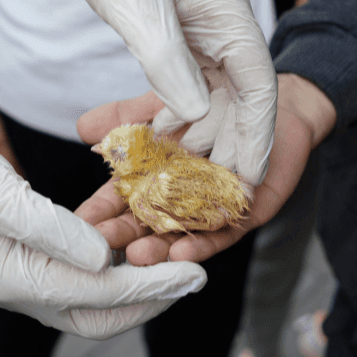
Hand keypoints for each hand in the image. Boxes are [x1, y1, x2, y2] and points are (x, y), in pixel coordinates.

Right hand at [0, 116, 206, 338]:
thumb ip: (53, 231)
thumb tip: (104, 260)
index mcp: (19, 279)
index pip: (100, 292)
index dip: (152, 285)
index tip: (195, 273)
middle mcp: (27, 289)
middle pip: (103, 312)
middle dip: (153, 298)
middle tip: (195, 276)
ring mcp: (27, 278)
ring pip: (95, 299)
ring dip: (138, 286)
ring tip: (177, 264)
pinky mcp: (31, 259)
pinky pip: (81, 276)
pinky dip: (114, 268)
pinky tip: (137, 244)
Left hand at [39, 0, 275, 184]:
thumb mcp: (139, 8)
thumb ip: (167, 62)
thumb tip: (193, 113)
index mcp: (229, 14)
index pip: (258, 83)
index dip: (257, 133)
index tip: (251, 175)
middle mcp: (223, 26)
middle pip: (240, 96)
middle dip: (231, 143)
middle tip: (220, 190)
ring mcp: (202, 33)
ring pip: (214, 95)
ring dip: (202, 133)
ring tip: (188, 173)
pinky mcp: (179, 40)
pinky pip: (188, 87)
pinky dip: (178, 115)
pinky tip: (162, 137)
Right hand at [76, 74, 335, 264]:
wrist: (276, 100)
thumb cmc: (215, 102)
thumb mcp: (163, 105)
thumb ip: (125, 117)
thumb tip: (83, 128)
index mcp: (155, 176)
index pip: (120, 197)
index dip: (100, 209)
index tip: (80, 222)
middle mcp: (178, 198)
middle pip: (145, 222)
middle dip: (123, 235)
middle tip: (101, 247)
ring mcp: (209, 208)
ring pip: (180, 234)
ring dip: (158, 248)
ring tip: (138, 256)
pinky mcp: (242, 214)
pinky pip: (222, 233)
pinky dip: (203, 242)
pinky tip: (184, 250)